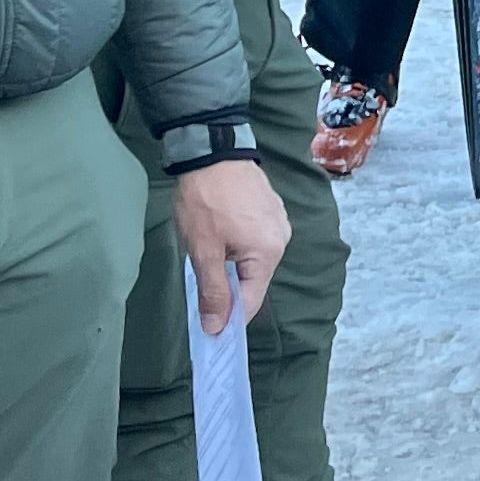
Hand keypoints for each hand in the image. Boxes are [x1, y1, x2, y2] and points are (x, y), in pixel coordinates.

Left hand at [172, 159, 290, 335]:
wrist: (211, 149)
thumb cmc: (206, 200)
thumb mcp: (203, 250)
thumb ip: (212, 291)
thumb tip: (216, 328)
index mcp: (268, 252)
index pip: (251, 301)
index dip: (228, 318)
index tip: (207, 330)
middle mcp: (281, 239)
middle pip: (253, 280)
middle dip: (227, 286)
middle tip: (199, 280)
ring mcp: (278, 221)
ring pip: (253, 259)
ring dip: (231, 263)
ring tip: (207, 248)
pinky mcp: (270, 208)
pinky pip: (255, 239)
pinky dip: (237, 244)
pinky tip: (219, 231)